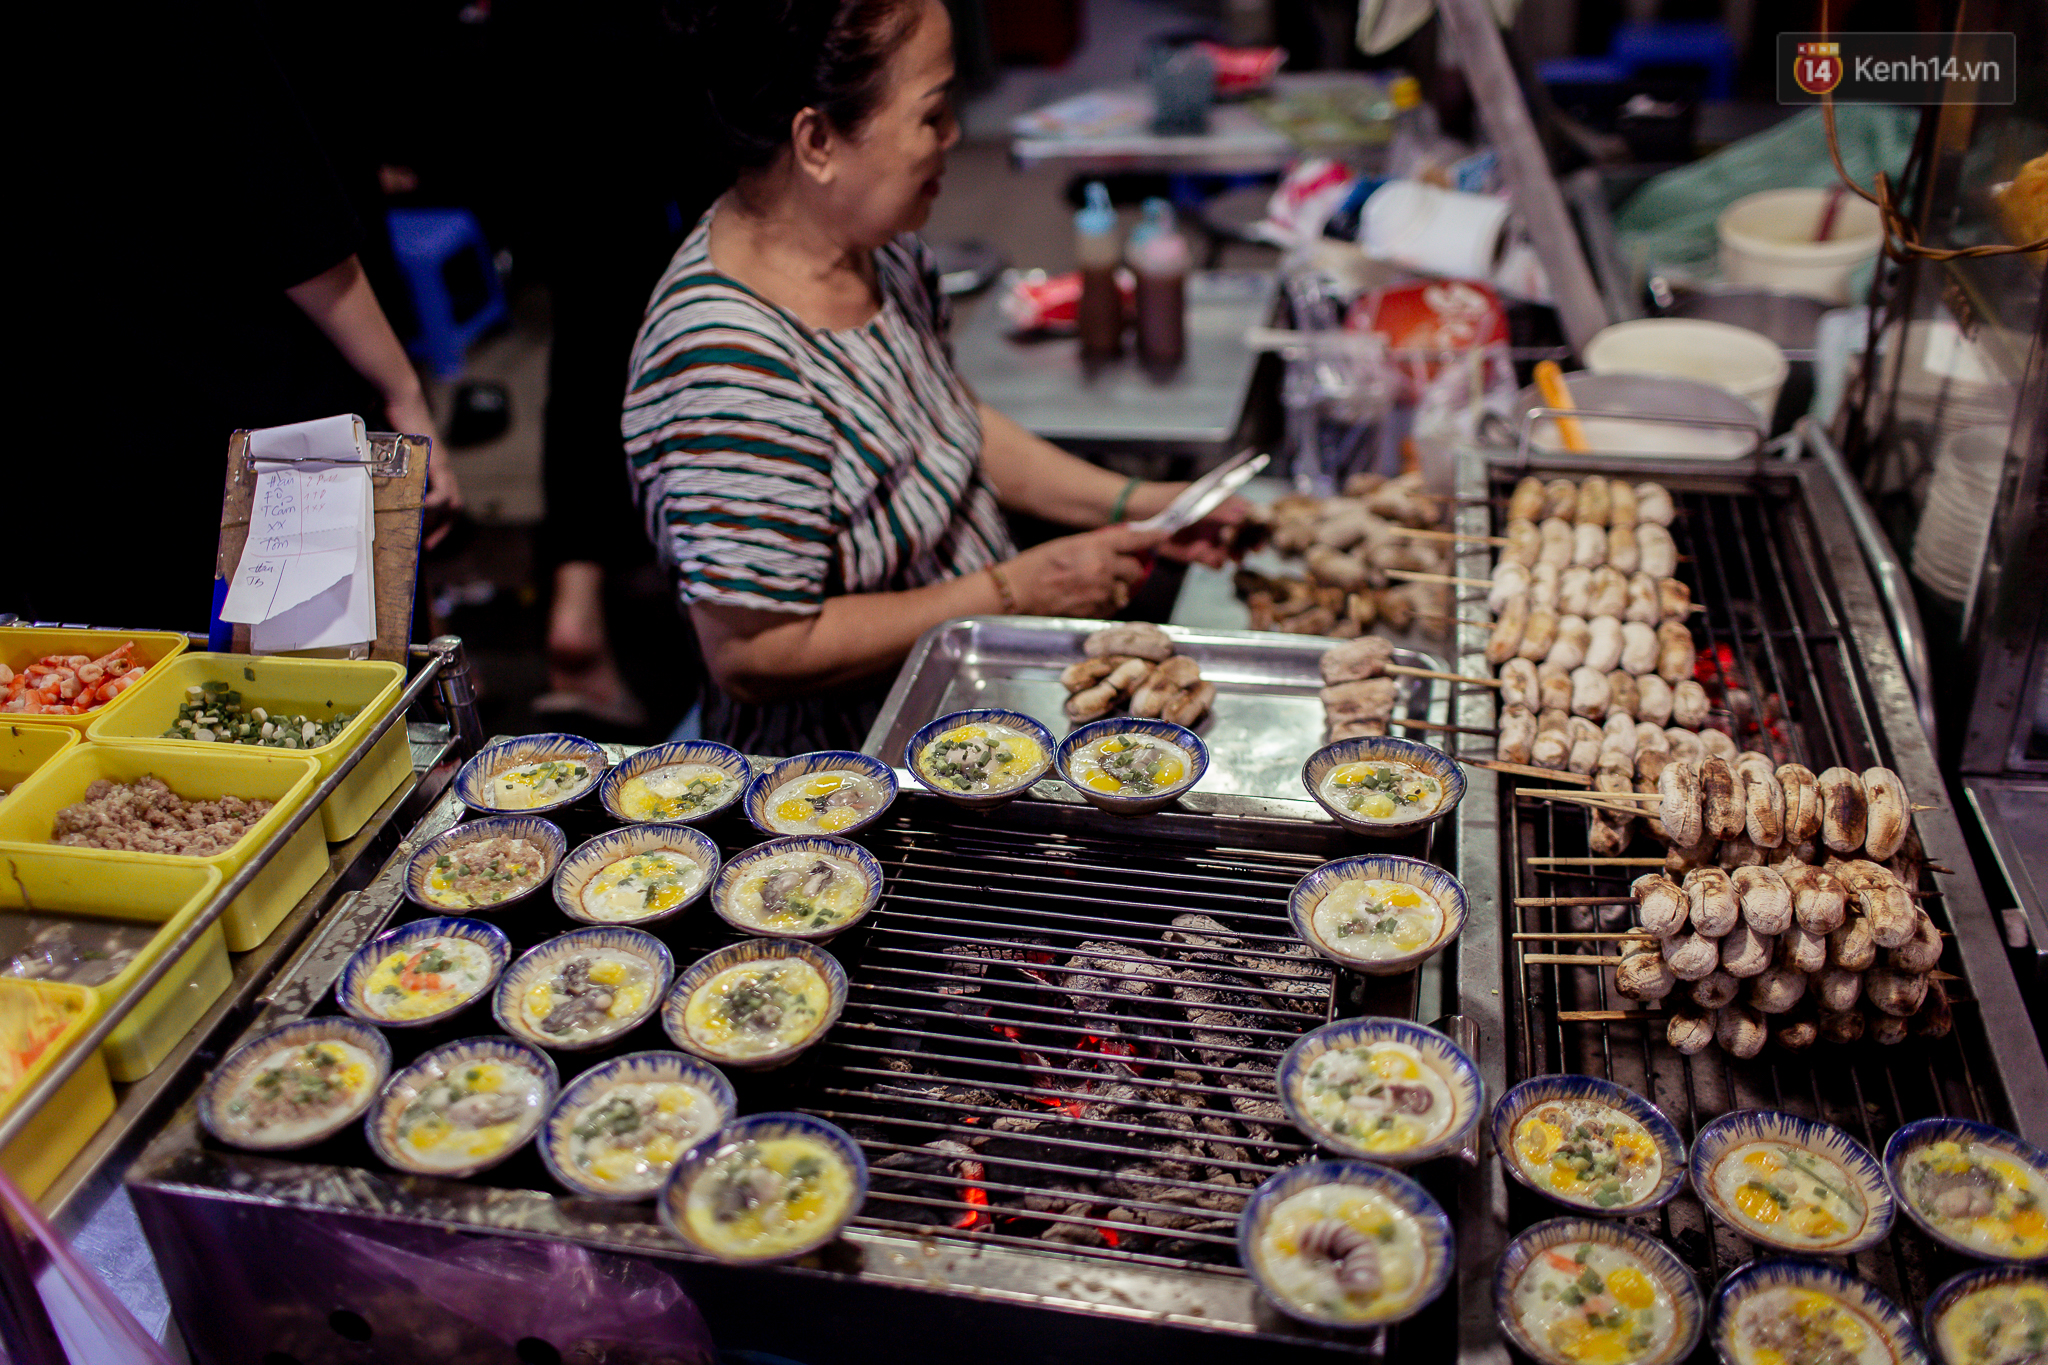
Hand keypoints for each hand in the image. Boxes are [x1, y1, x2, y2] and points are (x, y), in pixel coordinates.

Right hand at [385, 389, 463, 549]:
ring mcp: (442, 465)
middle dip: (441, 530)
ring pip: (452, 502)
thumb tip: (360, 483)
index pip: (445, 500)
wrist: (398, 399)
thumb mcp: (386, 451)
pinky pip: (442, 492)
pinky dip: (434, 505)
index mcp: (432, 468)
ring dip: (439, 522)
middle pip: (453, 506)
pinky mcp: (437, 461)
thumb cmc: (389, 418)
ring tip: (423, 536)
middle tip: (426, 547)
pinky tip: (421, 512)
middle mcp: (442, 468)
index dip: (437, 521)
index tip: (424, 539)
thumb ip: (382, 467)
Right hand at [1004, 525, 1163, 617]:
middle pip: (1134, 569)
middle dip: (1128, 569)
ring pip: (1125, 589)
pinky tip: (1087, 597)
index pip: (1133, 539)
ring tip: (1092, 585)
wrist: (1017, 592)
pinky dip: (1107, 601)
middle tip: (1113, 569)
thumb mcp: (1068, 545)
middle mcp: (1103, 568)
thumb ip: (1096, 546)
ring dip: (1116, 587)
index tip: (1163, 535)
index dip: (1151, 537)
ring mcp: (1101, 592)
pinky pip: (1113, 605)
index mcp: (1096, 546)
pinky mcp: (1096, 611)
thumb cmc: (1036, 565)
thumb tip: (1115, 549)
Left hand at [1120, 483, 1248, 569]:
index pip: (1250, 512)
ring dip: (1230, 555)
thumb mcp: (1192, 502)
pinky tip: (1203, 557)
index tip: (1263, 534)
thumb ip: (1219, 508)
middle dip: (1247, 545)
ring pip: (1232, 550)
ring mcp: (1210, 537)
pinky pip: (1214, 561)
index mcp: (1222, 502)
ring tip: (1219, 556)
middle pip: (1246, 535)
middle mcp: (1220, 520)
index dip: (1260, 524)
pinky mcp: (1198, 553)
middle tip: (1242, 552)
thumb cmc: (1164, 500)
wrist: (1136, 515)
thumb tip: (1246, 512)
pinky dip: (1213, 561)